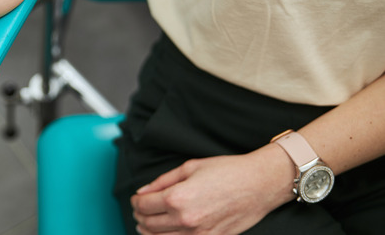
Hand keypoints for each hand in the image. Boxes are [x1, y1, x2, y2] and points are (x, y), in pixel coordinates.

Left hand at [130, 145, 295, 233]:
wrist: (259, 184)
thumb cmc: (227, 171)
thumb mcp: (190, 167)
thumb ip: (162, 181)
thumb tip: (143, 191)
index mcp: (177, 198)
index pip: (143, 206)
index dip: (136, 202)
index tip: (137, 199)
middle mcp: (185, 219)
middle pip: (149, 224)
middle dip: (139, 216)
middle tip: (139, 210)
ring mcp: (198, 234)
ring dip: (149, 231)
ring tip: (147, 224)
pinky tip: (165, 233)